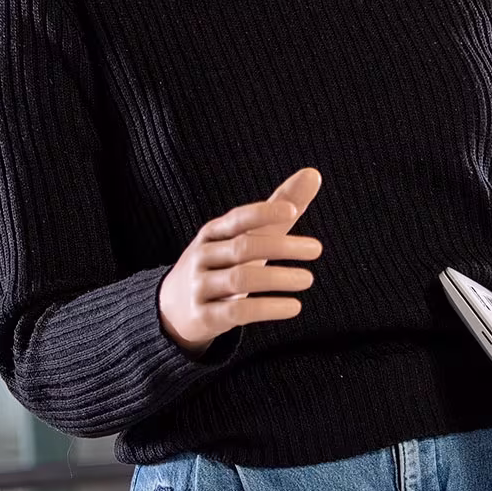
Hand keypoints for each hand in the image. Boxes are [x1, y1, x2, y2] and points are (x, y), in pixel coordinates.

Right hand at [159, 168, 323, 352]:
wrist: (175, 307)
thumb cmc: (222, 263)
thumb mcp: (245, 235)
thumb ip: (279, 208)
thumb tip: (314, 173)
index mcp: (212, 232)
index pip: (237, 218)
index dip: (263, 213)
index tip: (292, 211)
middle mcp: (203, 256)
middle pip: (243, 247)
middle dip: (281, 247)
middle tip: (316, 248)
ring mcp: (201, 287)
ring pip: (240, 280)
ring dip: (278, 278)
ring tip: (307, 278)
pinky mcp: (205, 317)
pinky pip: (238, 312)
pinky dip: (268, 309)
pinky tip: (294, 306)